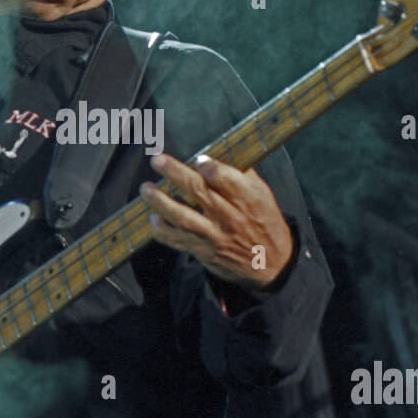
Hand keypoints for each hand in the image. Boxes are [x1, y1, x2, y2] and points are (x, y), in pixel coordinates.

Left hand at [139, 153, 292, 291]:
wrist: (271, 264)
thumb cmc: (264, 221)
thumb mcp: (262, 194)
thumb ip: (241, 174)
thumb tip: (216, 153)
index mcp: (248, 198)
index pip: (226, 178)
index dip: (209, 166)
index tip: (197, 159)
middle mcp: (230, 217)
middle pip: (198, 191)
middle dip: (174, 173)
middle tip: (157, 161)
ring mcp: (215, 236)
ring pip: (183, 217)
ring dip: (160, 201)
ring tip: (146, 188)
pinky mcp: (204, 252)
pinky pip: (177, 240)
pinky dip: (161, 229)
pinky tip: (153, 218)